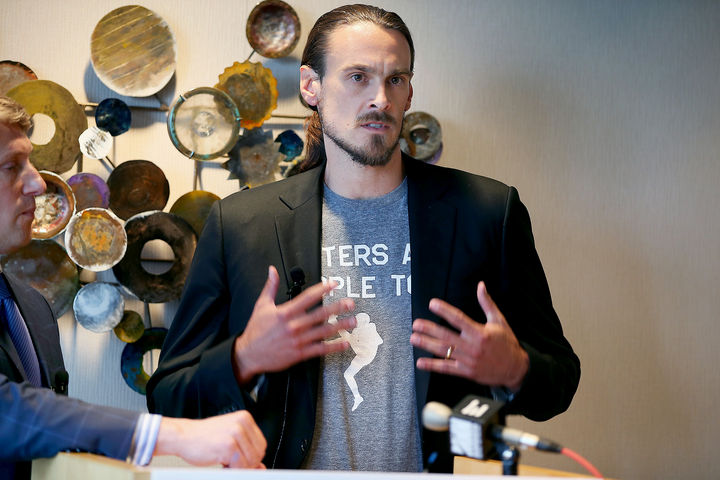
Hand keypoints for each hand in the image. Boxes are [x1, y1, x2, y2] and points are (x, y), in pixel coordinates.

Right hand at [154, 410, 266, 467]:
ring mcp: (236, 433)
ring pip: (251, 462)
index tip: (240, 458)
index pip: (261, 444)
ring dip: (238, 467)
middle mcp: (242, 423)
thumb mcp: (229, 439)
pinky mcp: (229, 446)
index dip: (252, 456)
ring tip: (225, 460)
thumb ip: (247, 451)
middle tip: (230, 460)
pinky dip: (231, 470)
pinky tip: (221, 463)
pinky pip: (240, 467)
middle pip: (258, 454)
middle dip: (246, 462)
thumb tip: (262, 468)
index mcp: (245, 418)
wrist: (183, 436)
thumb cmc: (204, 437)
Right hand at [233, 266, 355, 383]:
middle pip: (320, 314)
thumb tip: (272, 270)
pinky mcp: (300, 353)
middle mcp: (294, 326)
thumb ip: (270, 287)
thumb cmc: (255, 330)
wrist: (249, 354)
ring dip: (340, 326)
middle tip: (350, 303)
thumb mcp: (261, 306)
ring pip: (323, 332)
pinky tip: (344, 343)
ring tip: (353, 321)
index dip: (322, 289)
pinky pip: (320, 349)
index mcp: (285, 312)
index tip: (334, 284)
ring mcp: (298, 340)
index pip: (307, 297)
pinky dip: (334, 346)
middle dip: (337, 308)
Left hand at [410, 282, 528, 390]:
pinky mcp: (466, 372)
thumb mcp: (499, 321)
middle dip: (429, 329)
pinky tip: (420, 362)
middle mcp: (472, 346)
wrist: (516, 368)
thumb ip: (487, 303)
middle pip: (447, 336)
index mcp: (479, 332)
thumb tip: (481, 285)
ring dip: (427, 344)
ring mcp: (468, 360)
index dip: (444, 310)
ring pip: (444, 351)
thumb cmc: (507, 343)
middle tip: (416, 324)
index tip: (432, 304)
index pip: (458, 318)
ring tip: (413, 338)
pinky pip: (447, 368)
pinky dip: (433, 366)